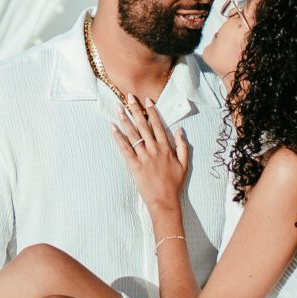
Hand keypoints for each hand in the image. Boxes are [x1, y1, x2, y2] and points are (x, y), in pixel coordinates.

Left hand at [109, 92, 190, 215]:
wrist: (164, 200)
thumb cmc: (174, 183)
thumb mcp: (184, 164)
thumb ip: (183, 146)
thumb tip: (180, 130)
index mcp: (166, 147)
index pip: (158, 125)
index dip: (152, 112)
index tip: (147, 100)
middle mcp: (154, 149)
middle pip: (143, 125)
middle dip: (135, 109)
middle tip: (128, 97)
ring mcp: (143, 156)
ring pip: (133, 133)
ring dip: (124, 119)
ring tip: (117, 107)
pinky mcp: (133, 165)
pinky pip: (124, 148)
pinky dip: (118, 137)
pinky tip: (112, 127)